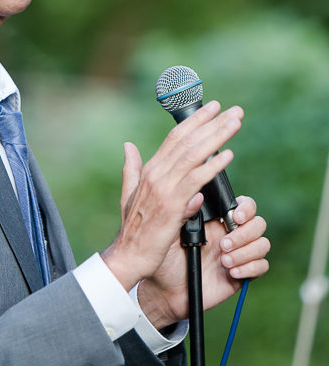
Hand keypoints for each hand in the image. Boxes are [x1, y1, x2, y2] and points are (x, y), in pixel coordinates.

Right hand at [101, 101, 243, 291]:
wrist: (129, 256)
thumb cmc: (133, 229)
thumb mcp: (128, 194)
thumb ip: (131, 169)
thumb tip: (129, 146)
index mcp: (149, 170)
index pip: (175, 138)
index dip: (196, 121)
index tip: (214, 108)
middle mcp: (156, 174)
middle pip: (188, 141)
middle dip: (213, 123)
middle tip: (235, 111)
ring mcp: (164, 188)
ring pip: (194, 154)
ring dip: (217, 137)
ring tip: (236, 124)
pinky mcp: (173, 205)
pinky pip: (196, 180)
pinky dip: (213, 166)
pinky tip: (228, 156)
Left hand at [136, 197, 269, 327]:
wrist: (165, 289)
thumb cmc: (165, 257)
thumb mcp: (169, 231)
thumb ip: (183, 212)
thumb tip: (197, 195)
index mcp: (217, 219)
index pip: (244, 205)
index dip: (246, 208)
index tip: (235, 217)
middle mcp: (231, 234)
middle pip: (258, 223)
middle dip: (244, 234)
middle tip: (222, 245)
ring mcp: (239, 254)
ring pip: (262, 244)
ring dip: (246, 252)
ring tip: (223, 261)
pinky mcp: (242, 273)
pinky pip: (262, 266)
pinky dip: (250, 268)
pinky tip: (231, 272)